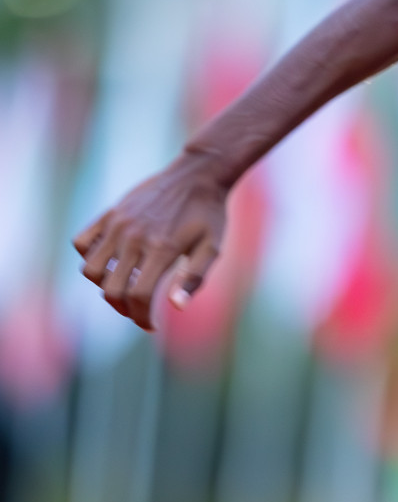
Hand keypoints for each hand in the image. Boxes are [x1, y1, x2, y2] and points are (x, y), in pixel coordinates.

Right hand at [72, 154, 228, 330]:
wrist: (197, 175)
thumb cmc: (209, 215)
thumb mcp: (212, 247)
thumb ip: (194, 278)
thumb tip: (176, 307)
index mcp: (162, 250)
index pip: (138, 296)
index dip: (141, 318)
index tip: (150, 325)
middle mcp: (136, 238)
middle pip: (112, 289)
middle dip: (124, 309)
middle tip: (138, 312)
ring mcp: (119, 224)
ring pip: (91, 270)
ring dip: (104, 286)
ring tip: (124, 288)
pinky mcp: (110, 213)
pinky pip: (82, 242)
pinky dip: (88, 258)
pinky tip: (110, 262)